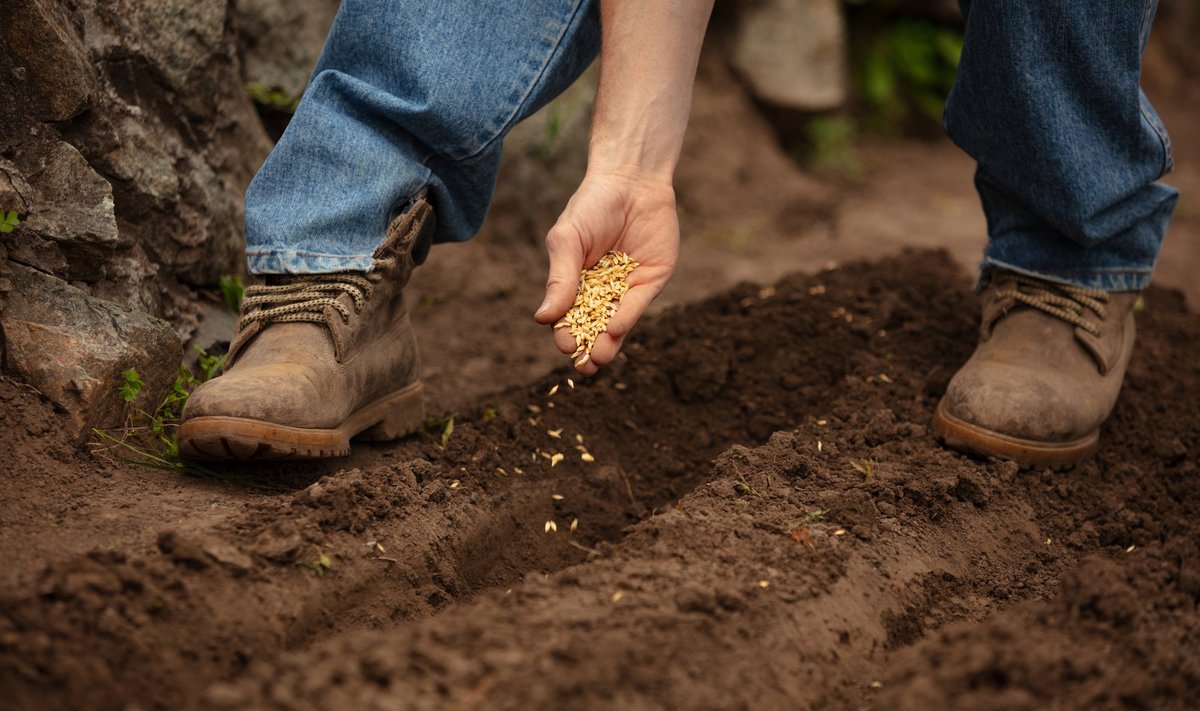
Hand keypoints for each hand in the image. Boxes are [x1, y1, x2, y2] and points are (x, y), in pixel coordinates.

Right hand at [533, 170, 678, 374]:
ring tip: (599, 359)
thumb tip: (542, 319)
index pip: (568, 316)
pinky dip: (625, 317)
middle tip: (583, 365)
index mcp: (576, 284)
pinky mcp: (652, 280)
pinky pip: (636, 304)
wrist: (630, 179)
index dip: (565, 332)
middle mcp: (602, 291)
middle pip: (593, 326)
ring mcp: (627, 288)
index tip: (563, 344)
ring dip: (607, 342)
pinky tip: (615, 329)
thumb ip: (559, 280)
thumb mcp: (566, 241)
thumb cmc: (590, 206)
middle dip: (587, 347)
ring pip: (616, 322)